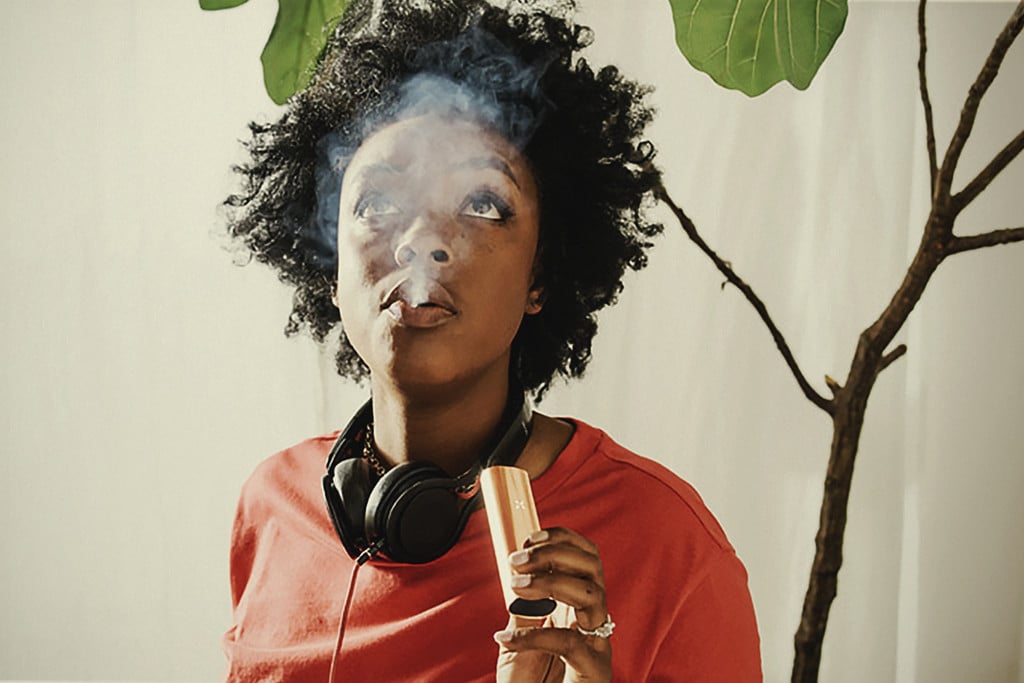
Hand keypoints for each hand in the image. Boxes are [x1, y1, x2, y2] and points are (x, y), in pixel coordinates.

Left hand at [494, 527, 611, 682]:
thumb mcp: (521, 640)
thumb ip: (523, 610)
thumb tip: (515, 576)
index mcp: (579, 607)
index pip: (588, 558)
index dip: (564, 539)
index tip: (532, 536)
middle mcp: (594, 620)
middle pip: (593, 567)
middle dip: (555, 553)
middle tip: (517, 560)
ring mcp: (597, 645)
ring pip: (591, 594)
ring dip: (551, 582)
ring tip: (516, 587)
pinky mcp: (593, 671)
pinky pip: (569, 641)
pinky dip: (533, 635)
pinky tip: (505, 637)